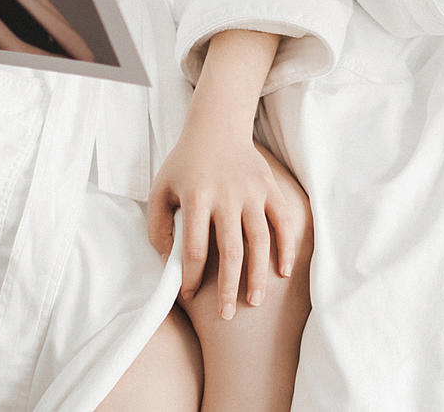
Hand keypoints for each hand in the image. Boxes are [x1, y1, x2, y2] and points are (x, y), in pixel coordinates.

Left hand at [147, 124, 305, 319]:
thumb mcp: (160, 190)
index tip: (190, 295)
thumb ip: (158, 227)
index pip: (195, 249)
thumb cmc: (184, 163)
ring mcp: (252, 192)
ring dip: (257, 274)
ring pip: (260, 241)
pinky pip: (282, 222)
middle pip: (231, 252)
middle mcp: (227, 196)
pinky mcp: (270, 188)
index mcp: (196, 198)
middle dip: (228, 288)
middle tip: (226, 315)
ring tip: (254, 302)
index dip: (192, 278)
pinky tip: (282, 271)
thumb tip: (169, 262)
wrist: (217, 127)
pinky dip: (285, 247)